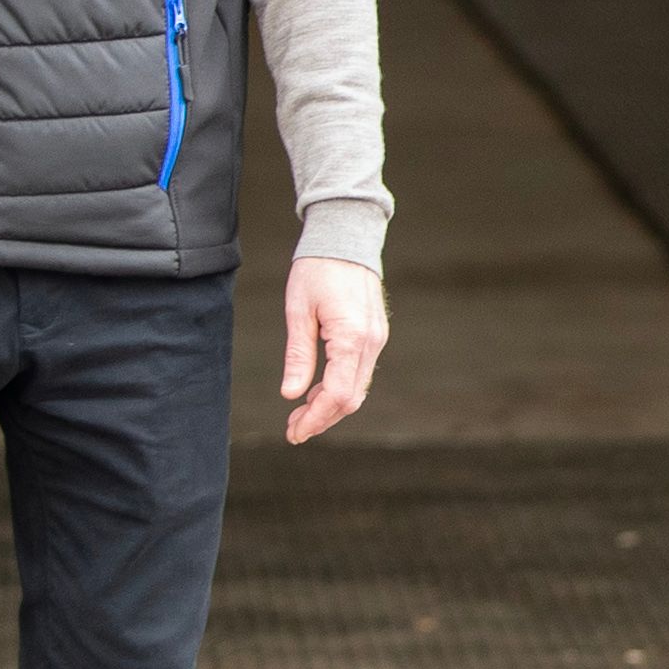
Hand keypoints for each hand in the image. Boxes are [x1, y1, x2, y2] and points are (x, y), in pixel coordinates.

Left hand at [279, 256, 387, 442]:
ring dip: (330, 406)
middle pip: (351, 399)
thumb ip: (298, 355)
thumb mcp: (298, 311)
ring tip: (300, 414)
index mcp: (352, 337)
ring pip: (358, 388)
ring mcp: (377, 338)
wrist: (346, 236)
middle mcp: (371, 342)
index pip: (338, 395)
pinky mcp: (375, 334)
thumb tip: (291, 394)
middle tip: (292, 429)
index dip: (316, 419)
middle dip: (322, 419)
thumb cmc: (317, 268)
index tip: (293, 432)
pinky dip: (340, 388)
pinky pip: (360, 372)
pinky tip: (317, 390)